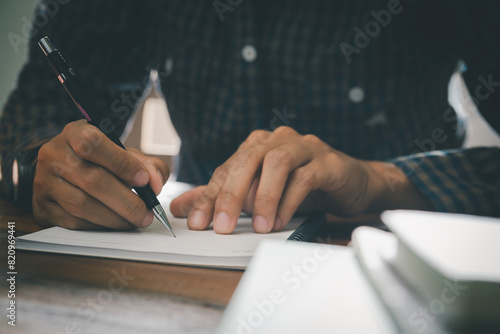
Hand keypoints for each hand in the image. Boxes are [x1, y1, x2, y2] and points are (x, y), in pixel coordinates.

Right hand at [33, 120, 168, 229]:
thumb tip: (155, 184)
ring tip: (135, 220)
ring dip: (114, 217)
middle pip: (91, 179)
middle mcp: (53, 154)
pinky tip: (115, 224)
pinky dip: (99, 226)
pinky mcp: (42, 206)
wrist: (65, 171)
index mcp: (75, 133)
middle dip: (125, 200)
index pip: (94, 144)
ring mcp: (44, 181)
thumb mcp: (125, 153)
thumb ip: (147, 165)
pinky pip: (72, 221)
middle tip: (146, 213)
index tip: (144, 180)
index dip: (121, 163)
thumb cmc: (102, 161)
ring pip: (81, 204)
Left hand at [170, 126, 432, 233]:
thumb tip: (180, 208)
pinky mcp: (327, 161)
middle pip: (248, 161)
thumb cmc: (303, 186)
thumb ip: (221, 197)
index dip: (210, 196)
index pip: (227, 168)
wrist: (351, 183)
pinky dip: (289, 200)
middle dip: (231, 195)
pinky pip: (304, 177)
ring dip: (264, 197)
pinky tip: (281, 220)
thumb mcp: (259, 193)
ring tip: (258, 226)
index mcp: (258, 144)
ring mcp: (304, 146)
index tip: (196, 223)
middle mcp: (278, 139)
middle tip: (223, 226)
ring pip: (276, 163)